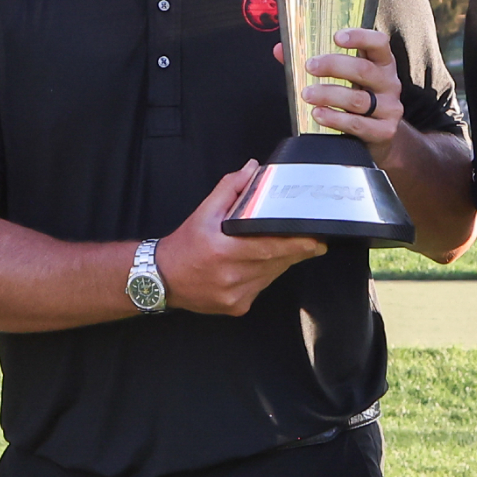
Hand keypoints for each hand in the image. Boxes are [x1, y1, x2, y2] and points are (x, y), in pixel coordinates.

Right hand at [153, 163, 325, 314]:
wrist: (162, 279)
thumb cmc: (184, 245)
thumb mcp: (203, 213)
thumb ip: (230, 188)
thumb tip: (252, 168)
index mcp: (222, 251)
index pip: (268, 248)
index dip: (294, 245)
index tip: (314, 241)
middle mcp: (230, 276)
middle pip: (275, 263)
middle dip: (295, 252)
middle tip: (313, 243)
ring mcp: (235, 295)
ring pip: (271, 277)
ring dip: (281, 263)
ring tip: (286, 250)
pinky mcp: (237, 307)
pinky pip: (261, 289)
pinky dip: (265, 276)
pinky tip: (259, 267)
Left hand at [301, 28, 408, 168]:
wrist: (378, 135)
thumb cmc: (356, 99)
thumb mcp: (344, 78)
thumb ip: (314, 62)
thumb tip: (281, 50)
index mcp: (382, 63)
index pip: (378, 43)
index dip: (360, 37)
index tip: (336, 37)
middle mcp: (389, 83)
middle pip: (363, 70)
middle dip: (333, 66)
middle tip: (310, 66)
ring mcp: (389, 108)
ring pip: (357, 99)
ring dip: (328, 95)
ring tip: (307, 94)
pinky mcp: (384, 131)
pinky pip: (357, 124)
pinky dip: (335, 119)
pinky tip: (319, 114)